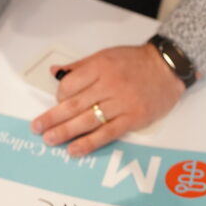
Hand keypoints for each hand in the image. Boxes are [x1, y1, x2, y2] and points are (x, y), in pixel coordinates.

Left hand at [30, 43, 185, 155]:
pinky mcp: (133, 118)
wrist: (168, 67)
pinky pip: (107, 133)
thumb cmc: (135, 61)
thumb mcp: (106, 55)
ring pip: (88, 120)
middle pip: (75, 104)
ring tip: (50, 140)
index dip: (59, 96)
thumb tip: (55, 72)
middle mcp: (109, 84)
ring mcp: (122, 103)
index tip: (57, 103)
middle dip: (53, 118)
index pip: (70, 84)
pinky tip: (75, 150)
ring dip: (66, 132)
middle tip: (37, 128)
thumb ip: (80, 66)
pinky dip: (89, 143)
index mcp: (100, 66)